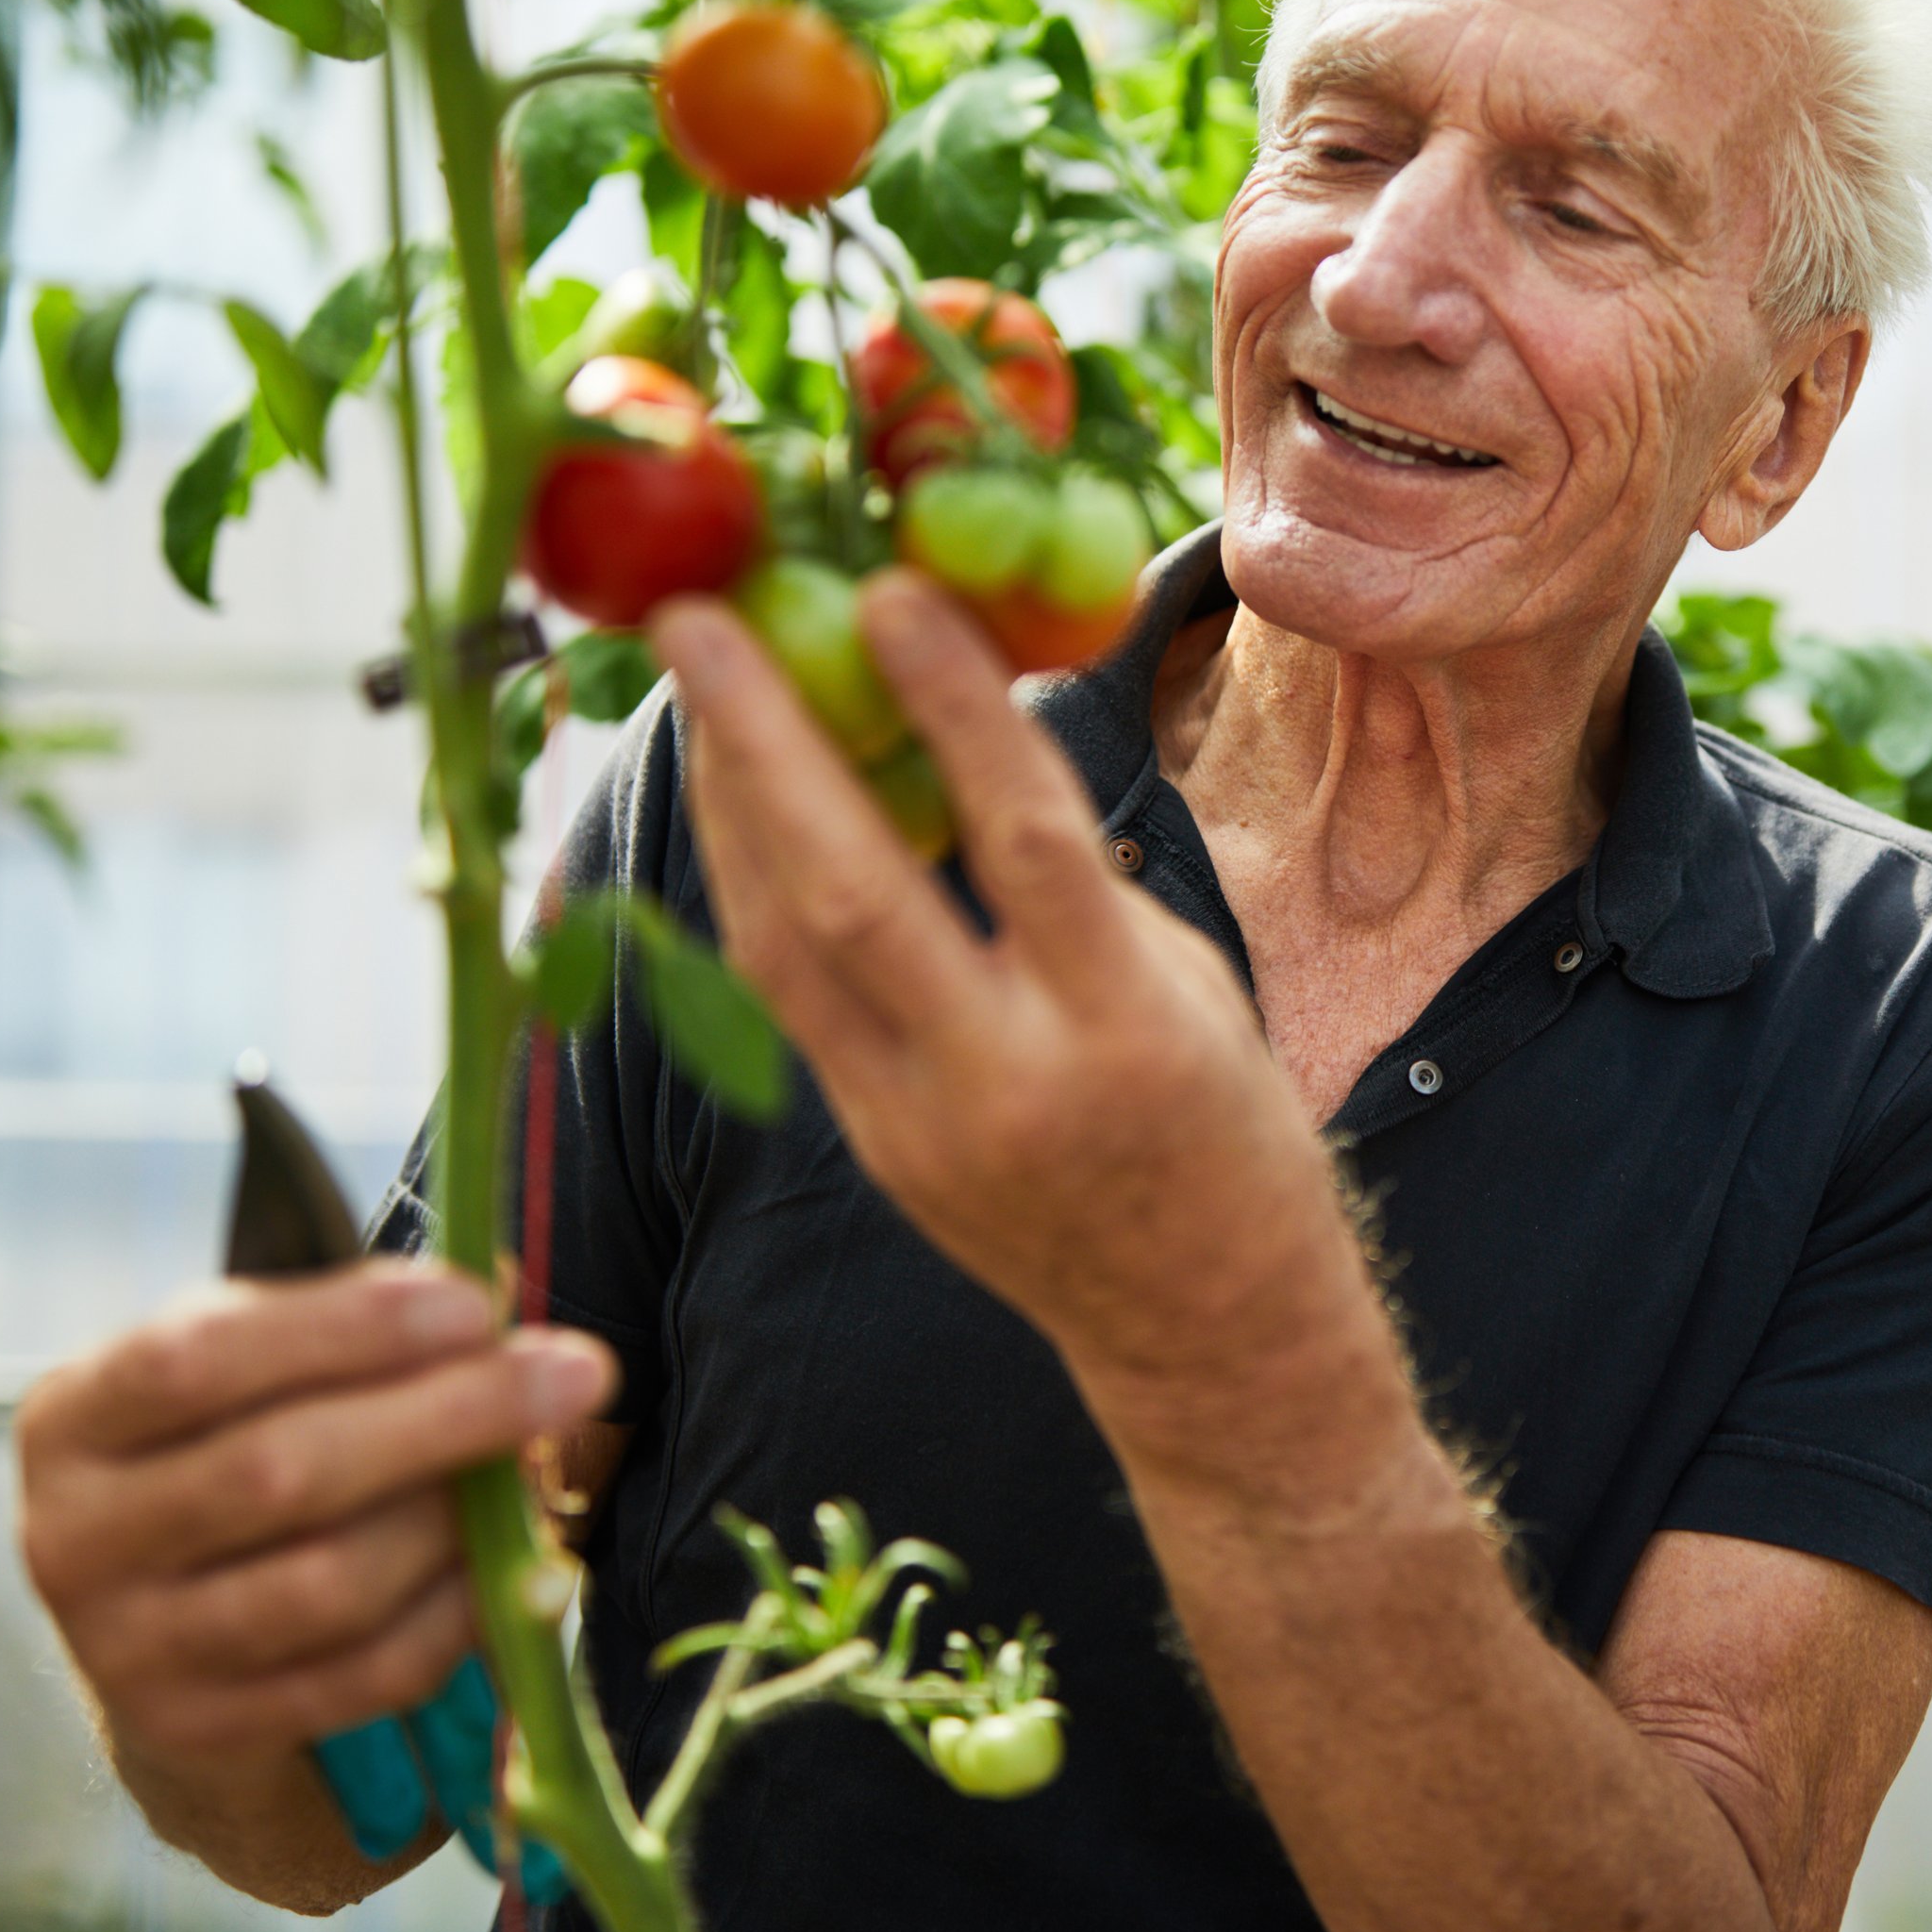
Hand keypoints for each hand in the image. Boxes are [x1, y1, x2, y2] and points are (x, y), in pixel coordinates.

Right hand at [16, 1263, 615, 1777]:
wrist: (170, 1631)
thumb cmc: (232, 1455)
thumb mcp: (253, 1375)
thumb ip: (348, 1333)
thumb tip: (492, 1304)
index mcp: (72, 1421)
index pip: (200, 1358)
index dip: (348, 1327)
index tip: (478, 1302)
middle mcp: (72, 1541)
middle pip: (280, 1473)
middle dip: (449, 1415)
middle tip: (578, 1371)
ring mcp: (126, 1654)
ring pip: (328, 1583)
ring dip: (461, 1522)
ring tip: (546, 1468)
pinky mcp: (203, 1734)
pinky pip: (364, 1675)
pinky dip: (461, 1614)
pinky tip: (523, 1567)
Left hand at [649, 574, 1349, 1406]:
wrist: (1211, 1338)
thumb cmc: (1231, 1137)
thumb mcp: (1195, 989)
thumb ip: (1081, 887)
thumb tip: (973, 748)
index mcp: (1125, 1030)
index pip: (1025, 843)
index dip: (953, 709)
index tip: (892, 593)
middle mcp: (1007, 1085)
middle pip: (852, 896)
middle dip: (764, 746)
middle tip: (701, 620)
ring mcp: (919, 1130)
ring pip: (784, 951)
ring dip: (728, 807)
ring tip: (700, 687)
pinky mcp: (872, 1152)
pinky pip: (788, 1001)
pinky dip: (755, 888)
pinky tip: (737, 804)